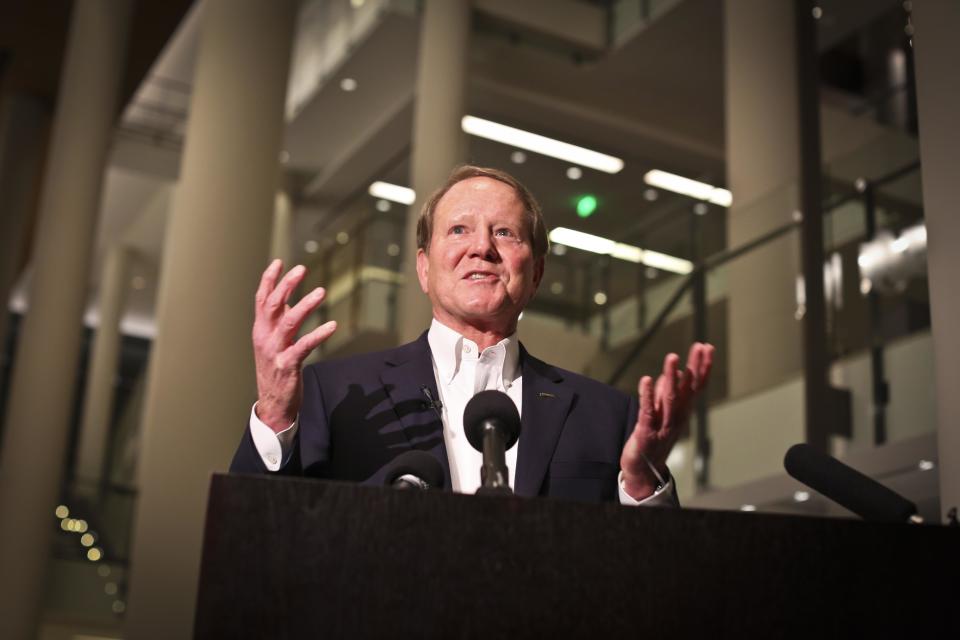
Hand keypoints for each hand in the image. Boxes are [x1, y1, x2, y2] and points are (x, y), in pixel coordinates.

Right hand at [252, 260, 336, 431]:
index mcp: (260, 330)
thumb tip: (287, 298)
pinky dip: (318, 335)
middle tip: (301, 269)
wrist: (272, 405)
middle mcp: (264, 338)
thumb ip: (278, 321)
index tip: (279, 262)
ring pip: (288, 322)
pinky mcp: (287, 366)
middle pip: (273, 305)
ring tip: (321, 292)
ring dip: (305, 305)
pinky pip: (303, 346)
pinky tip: (332, 326)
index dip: (269, 280)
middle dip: (286, 285)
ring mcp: (275, 352)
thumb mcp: (273, 342)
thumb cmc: (275, 371)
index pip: (262, 299)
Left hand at [620, 342, 714, 499]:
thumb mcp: (663, 413)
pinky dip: (647, 395)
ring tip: (673, 357)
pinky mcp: (646, 432)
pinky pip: (647, 411)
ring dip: (671, 377)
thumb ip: (666, 394)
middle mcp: (676, 417)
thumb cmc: (653, 440)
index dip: (702, 367)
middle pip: (687, 389)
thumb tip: (671, 374)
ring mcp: (662, 425)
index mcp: (682, 411)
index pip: (696, 386)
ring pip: (669, 398)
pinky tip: (646, 379)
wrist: (644, 471)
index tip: (707, 347)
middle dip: (694, 367)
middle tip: (699, 346)